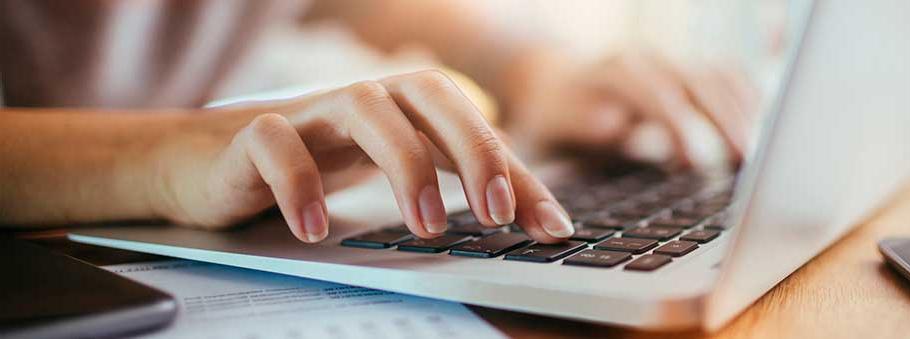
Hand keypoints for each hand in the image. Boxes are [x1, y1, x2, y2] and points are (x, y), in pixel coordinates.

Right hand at [148, 70, 574, 243]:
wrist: (206, 162)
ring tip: (425, 227)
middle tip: (495, 214)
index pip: (474, 127)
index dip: (517, 173)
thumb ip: (460, 188)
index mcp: (404, 107)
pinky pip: (277, 143)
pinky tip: (316, 229)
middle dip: (472, 150)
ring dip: (405, 165)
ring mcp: (310, 112)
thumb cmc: (314, 162)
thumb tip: (538, 219)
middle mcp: (365, 99)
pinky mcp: (252, 135)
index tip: (550, 226)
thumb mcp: (392, 172)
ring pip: (366, 109)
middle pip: (430, 95)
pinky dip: (300, 184)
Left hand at [504, 51, 759, 165]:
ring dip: (742, 113)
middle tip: (745, 162)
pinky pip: (726, 76)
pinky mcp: (685, 71)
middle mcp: (644, 59)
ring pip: (717, 76)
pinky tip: (760, 131)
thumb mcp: (552, 129)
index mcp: (610, 72)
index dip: (677, 126)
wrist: (547, 82)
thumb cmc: (548, 119)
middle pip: (697, 81)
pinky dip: (747, 100)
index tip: (693, 164)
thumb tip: (616, 126)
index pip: (654, 92)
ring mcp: (668, 62)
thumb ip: (582, 127)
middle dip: (723, 121)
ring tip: (758, 156)